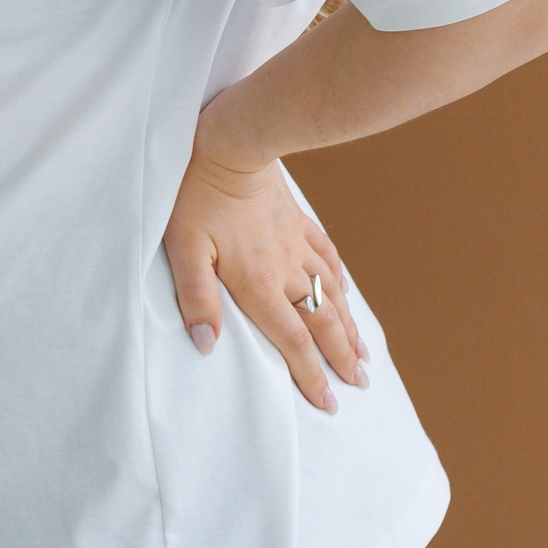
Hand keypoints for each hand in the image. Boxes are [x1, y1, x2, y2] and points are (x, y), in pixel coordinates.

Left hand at [163, 114, 366, 412]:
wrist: (230, 143)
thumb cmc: (197, 196)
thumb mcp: (184, 248)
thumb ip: (195, 298)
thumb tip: (207, 345)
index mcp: (258, 283)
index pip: (292, 340)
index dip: (311, 374)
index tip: (329, 403)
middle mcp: (286, 269)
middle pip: (322, 322)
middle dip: (341, 358)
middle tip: (360, 386)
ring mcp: (297, 244)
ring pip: (332, 294)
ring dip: (349, 327)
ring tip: (363, 355)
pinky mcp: (299, 222)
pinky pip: (328, 257)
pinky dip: (341, 282)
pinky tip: (347, 293)